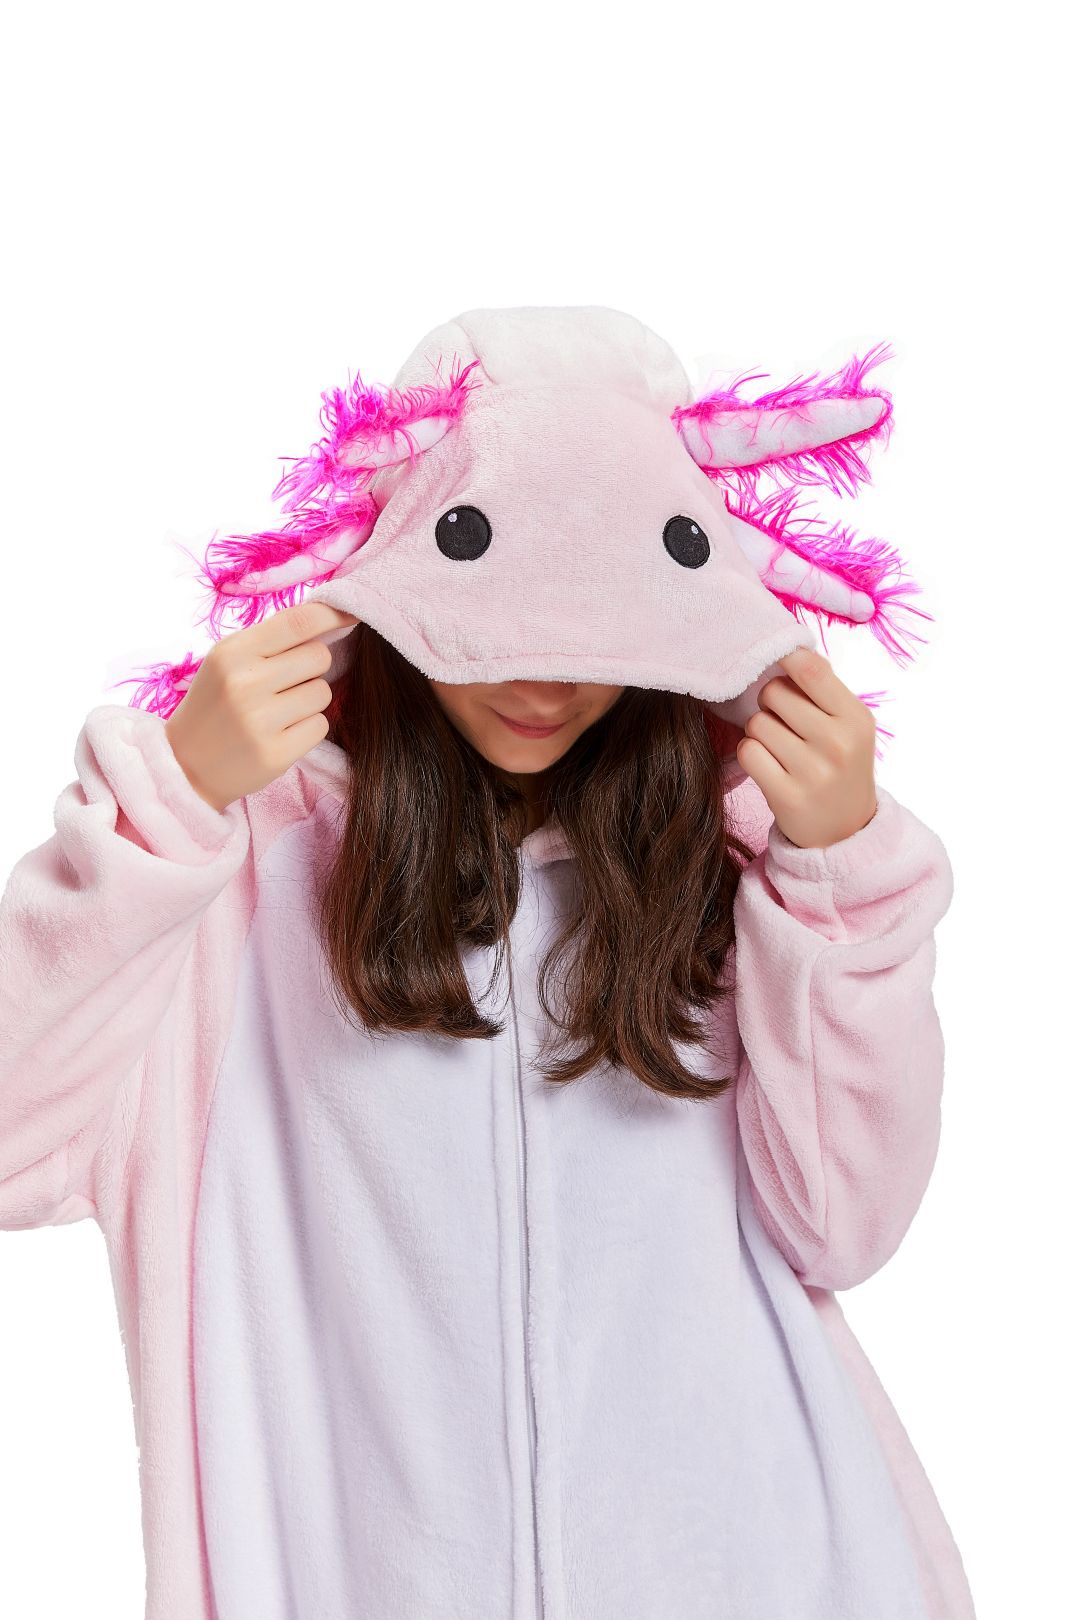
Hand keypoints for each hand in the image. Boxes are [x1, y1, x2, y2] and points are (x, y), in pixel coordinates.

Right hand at [164, 601, 358, 812]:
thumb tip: (329, 618)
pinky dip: (308, 729)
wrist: (186, 766)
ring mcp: (259, 721)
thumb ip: (271, 640)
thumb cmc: (215, 705)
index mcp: (232, 652)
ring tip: (279, 711)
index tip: (352, 615)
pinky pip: (320, 726)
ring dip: (310, 701)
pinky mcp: (275, 754)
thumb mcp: (228, 662)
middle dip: (312, 668)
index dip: (333, 614)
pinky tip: (281, 733)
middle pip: (319, 657)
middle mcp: (245, 683)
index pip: (298, 621)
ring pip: (323, 693)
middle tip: (287, 683)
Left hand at [735, 647, 877, 850]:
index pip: (811, 670)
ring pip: (756, 723)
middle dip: (769, 701)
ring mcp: (814, 772)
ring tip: (780, 747)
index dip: (784, 657)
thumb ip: (824, 688)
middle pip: (773, 692)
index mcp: (856, 718)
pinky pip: (747, 752)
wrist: (845, 831)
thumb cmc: (840, 765)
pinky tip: (768, 765)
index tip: (774, 659)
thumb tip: (792, 647)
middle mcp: (839, 743)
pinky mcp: (787, 796)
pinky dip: (750, 755)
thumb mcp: (849, 726)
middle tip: (782, 721)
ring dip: (759, 731)